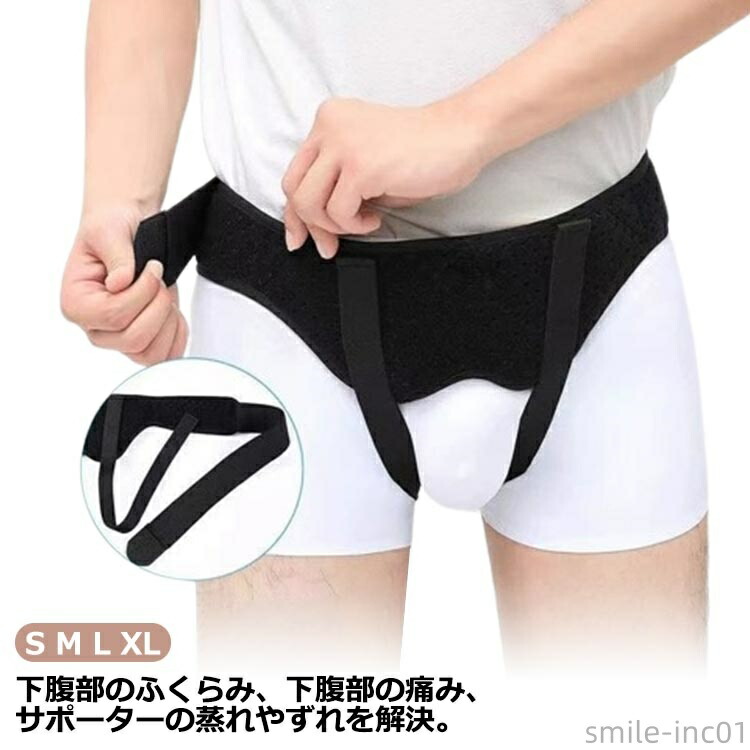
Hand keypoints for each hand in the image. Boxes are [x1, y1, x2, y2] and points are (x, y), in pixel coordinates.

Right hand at [60, 205, 187, 364]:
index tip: (152, 267)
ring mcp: (118, 339)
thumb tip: (119, 283)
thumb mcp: (110, 231)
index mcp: (76, 304)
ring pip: (151, 353)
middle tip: (160, 280)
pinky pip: (165, 354)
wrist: (127, 228)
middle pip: (134, 339)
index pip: (114, 315)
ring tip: (164, 294)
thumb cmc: (112, 228)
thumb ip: (117, 256)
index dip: (143, 291)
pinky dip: (177, 335)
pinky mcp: (142, 341)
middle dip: (158, 306)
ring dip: (168, 322)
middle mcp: (94, 328)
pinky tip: (173, 310)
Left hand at [282, 97, 488, 256]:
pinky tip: (375, 217)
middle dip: (310, 226)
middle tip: (330, 244)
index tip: (302, 236)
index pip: (294, 173)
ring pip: (310, 203)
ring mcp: (343, 145)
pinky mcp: (360, 167)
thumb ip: (336, 183)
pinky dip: (355, 225)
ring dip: (335, 226)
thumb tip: (314, 226)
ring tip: (364, 220)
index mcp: (329, 120)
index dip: (295, 212)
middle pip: (294, 189)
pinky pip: (338, 213)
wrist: (461, 136)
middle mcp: (330, 126)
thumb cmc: (423, 152)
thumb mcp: (366, 164)